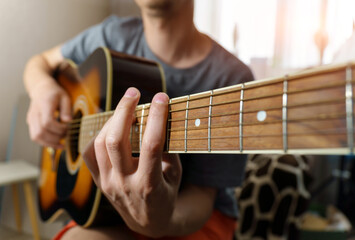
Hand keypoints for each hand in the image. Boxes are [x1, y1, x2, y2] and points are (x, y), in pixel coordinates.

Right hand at [26, 78, 71, 147]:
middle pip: (40, 132)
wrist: (41, 89)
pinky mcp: (31, 124)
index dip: (59, 129)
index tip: (68, 128)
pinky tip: (55, 143)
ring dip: (49, 143)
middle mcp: (35, 113)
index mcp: (44, 105)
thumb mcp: (65, 97)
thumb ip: (67, 109)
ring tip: (61, 143)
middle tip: (66, 136)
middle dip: (55, 137)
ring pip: (35, 137)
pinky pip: (35, 137)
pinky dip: (45, 143)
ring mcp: (31, 119)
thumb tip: (68, 122)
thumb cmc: (54, 93)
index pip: (47, 122)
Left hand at [83, 88, 181, 237]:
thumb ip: (168, 148)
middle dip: (124, 111)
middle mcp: (125, 184)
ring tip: (125, 107)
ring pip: (100, 144)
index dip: (156, 117)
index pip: (151, 144)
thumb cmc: (166, 194)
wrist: (148, 221)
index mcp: (150, 184)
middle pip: (116, 141)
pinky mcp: (99, 182)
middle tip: (133, 92)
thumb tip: (162, 117)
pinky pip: (90, 153)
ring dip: (112, 120)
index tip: (161, 97)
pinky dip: (99, 135)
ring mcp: (108, 184)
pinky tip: (112, 126)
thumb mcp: (175, 174)